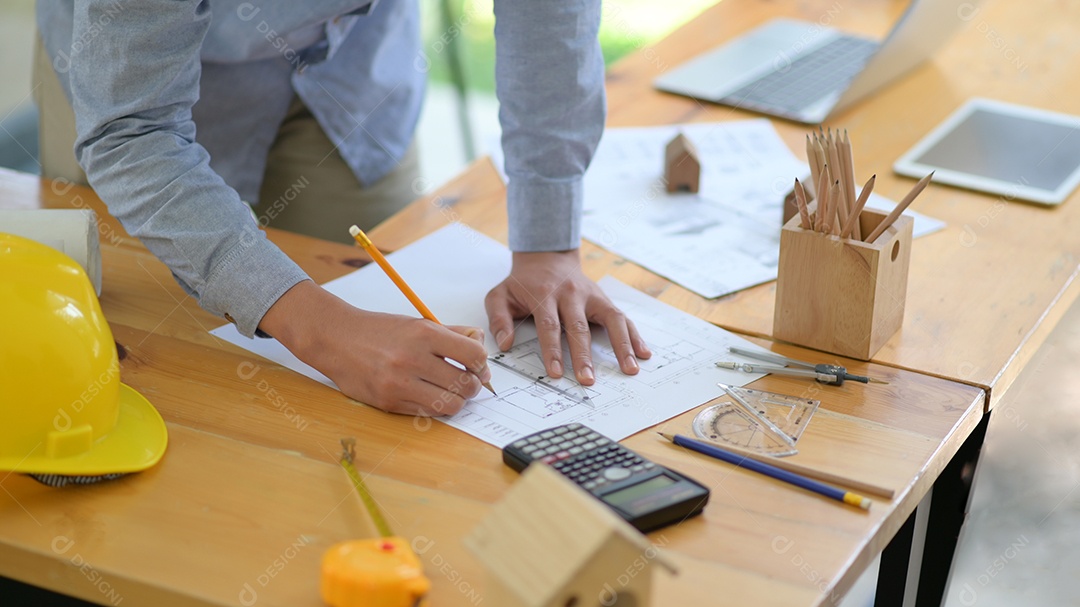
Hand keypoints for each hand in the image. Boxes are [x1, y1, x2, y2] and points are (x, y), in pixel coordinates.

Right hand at [259, 281, 490, 415]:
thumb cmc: (380, 331)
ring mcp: (399, 384)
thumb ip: (452, 334)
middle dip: (472, 386)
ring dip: (456, 401)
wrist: (337, 339)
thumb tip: (481, 350)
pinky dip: (434, 407)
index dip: (481, 364)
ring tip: (449, 392)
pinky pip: (426, 413)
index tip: (477, 366)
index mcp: (424, 334)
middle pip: (465, 384)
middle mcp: (413, 359)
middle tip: (466, 382)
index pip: (474, 355)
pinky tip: (429, 395)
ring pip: (450, 405)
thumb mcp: (418, 323)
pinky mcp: (389, 403)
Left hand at [484, 250, 650, 385]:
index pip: (549, 325)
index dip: (552, 350)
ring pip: (611, 320)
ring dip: (622, 346)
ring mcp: (591, 296)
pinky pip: (622, 317)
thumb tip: (505, 344)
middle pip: (579, 328)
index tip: (556, 373)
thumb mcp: (500, 295)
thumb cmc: (522, 283)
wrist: (546, 257)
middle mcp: (571, 294)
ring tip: (630, 368)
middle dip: (584, 356)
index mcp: (544, 294)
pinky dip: (634, 336)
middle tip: (588, 380)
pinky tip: (643, 353)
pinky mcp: (604, 299)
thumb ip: (498, 318)